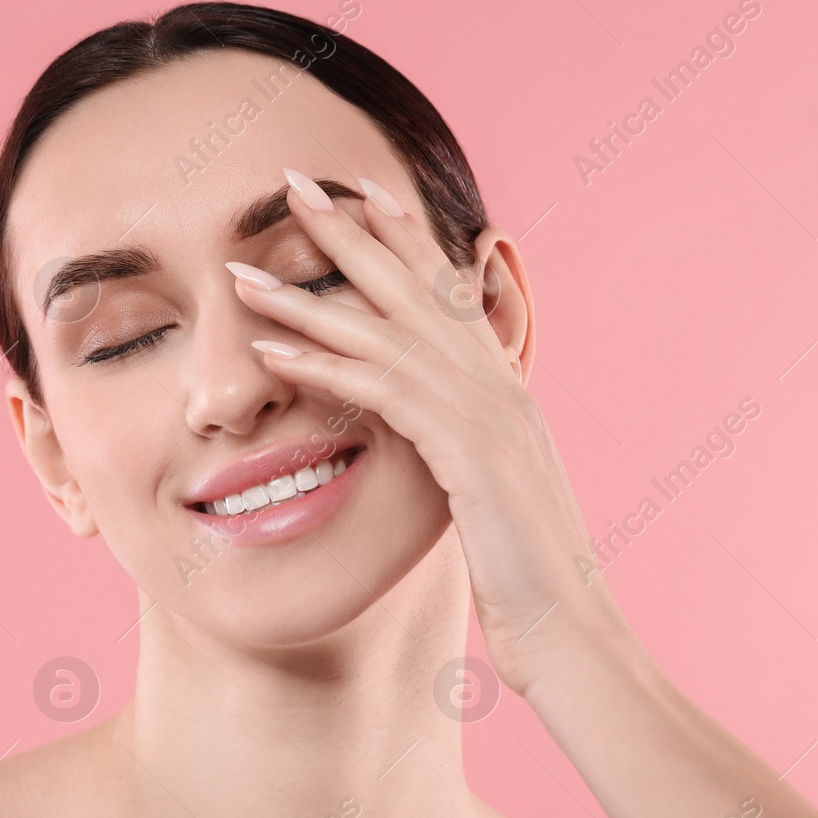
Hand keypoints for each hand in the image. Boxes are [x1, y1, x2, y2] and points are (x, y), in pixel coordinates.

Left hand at [226, 168, 636, 695]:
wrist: (575, 636)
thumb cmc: (532, 581)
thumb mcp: (495, 501)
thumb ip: (464, 455)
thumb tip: (436, 443)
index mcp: (506, 392)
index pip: (448, 295)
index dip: (402, 239)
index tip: (357, 194)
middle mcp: (500, 387)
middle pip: (415, 288)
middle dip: (351, 230)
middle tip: (293, 181)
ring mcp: (489, 416)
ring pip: (386, 332)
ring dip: (308, 295)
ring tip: (243, 269)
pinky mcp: (469, 454)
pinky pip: (384, 393)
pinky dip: (324, 365)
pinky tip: (272, 349)